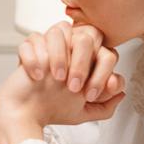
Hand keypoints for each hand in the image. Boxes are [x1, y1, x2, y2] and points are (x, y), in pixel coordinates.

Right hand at [0, 22, 126, 136]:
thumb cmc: (52, 110)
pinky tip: (38, 75)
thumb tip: (120, 90)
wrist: (24, 113)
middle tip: (73, 87)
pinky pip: (34, 39)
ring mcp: (50, 45)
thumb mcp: (84, 112)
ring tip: (56, 79)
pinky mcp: (29, 47)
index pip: (106, 52)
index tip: (89, 96)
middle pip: (88, 35)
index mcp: (88, 61)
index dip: (102, 73)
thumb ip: (106, 106)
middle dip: (82, 63)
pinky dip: (36, 57)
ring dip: (59, 56)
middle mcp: (71, 49)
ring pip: (60, 29)